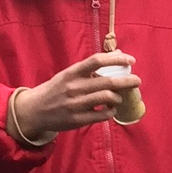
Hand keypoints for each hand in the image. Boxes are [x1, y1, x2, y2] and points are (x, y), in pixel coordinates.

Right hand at [13, 52, 139, 142]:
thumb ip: (90, 67)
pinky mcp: (78, 119)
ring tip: (119, 98)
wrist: (34, 110)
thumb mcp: (69, 75)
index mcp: (72, 72)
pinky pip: (103, 115)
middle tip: (137, 81)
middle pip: (108, 82)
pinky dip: (111, 112)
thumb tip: (118, 54)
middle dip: (128, 81)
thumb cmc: (57, 89)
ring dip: (118, 98)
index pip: (97, 60)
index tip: (131, 60)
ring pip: (107, 98)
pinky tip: (110, 110)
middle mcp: (74, 87)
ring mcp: (76, 104)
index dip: (117, 59)